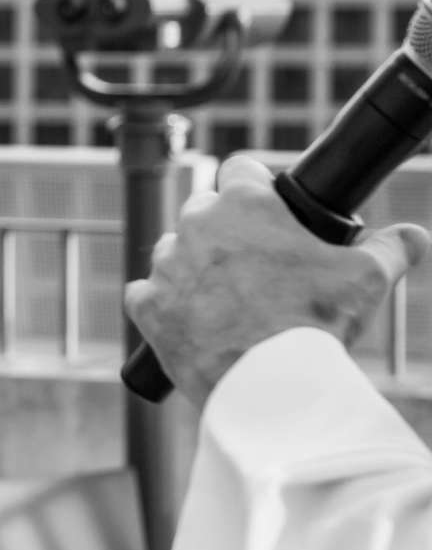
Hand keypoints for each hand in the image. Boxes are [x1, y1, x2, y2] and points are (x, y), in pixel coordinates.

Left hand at [124, 155, 430, 403]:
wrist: (269, 382)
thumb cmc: (316, 321)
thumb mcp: (367, 279)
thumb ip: (391, 249)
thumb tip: (414, 237)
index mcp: (244, 204)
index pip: (241, 167)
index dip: (257, 182)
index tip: (266, 199)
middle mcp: (196, 226)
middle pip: (204, 208)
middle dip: (225, 226)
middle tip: (254, 258)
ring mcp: (166, 265)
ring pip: (173, 250)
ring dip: (193, 264)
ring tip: (226, 294)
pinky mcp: (146, 306)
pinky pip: (145, 293)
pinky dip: (163, 303)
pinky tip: (190, 318)